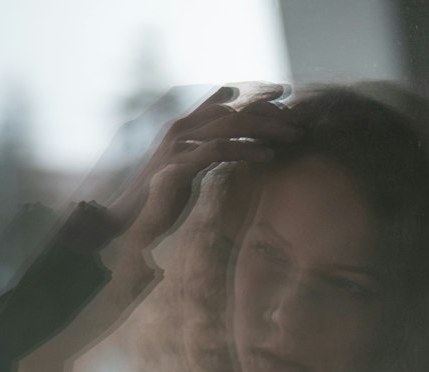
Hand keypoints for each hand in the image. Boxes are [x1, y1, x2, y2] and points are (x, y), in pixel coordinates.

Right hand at [103, 85, 297, 246]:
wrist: (130, 219)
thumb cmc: (160, 198)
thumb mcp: (188, 169)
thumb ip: (206, 151)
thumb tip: (228, 147)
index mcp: (184, 127)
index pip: (224, 102)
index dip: (254, 97)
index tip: (283, 96)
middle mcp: (181, 128)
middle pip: (233, 110)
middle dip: (268, 113)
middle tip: (298, 119)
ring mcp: (180, 144)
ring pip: (230, 124)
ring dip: (265, 128)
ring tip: (292, 135)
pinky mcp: (181, 164)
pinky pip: (219, 149)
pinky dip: (246, 149)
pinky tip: (268, 154)